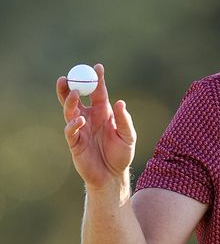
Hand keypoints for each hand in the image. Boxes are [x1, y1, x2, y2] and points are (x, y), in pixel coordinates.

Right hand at [57, 64, 135, 190]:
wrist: (112, 176)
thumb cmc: (121, 155)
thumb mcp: (129, 137)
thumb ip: (124, 121)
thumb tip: (120, 103)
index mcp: (103, 113)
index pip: (97, 93)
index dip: (97, 80)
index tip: (97, 67)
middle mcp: (89, 118)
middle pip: (75, 98)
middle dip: (69, 87)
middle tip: (67, 77)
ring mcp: (80, 129)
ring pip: (69, 111)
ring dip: (69, 101)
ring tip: (72, 93)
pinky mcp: (74, 142)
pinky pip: (70, 130)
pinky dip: (73, 123)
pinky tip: (80, 120)